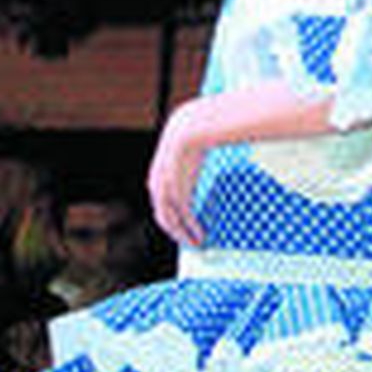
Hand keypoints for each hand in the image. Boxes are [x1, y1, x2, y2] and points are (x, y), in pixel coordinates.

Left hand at [147, 103, 209, 246]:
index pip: (162, 200)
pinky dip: (191, 230)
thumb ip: (197, 146)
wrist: (191, 128)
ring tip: (196, 243)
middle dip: (176, 229)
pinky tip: (200, 237)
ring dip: (183, 234)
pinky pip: (183, 219)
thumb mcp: (192, 141)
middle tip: (189, 240)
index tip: (182, 221)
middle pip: (163, 215)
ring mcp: (167, 191)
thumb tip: (213, 137)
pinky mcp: (179, 195)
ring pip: (171, 221)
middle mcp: (158, 185)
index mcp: (158, 174)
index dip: (171, 213)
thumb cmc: (196, 129)